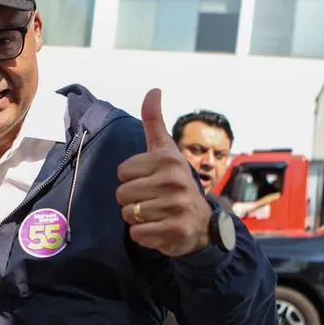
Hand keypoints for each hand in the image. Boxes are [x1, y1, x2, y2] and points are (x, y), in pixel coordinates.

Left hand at [117, 89, 212, 255]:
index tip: (150, 181)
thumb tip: (154, 90)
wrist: (201, 223)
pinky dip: (143, 235)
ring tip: (157, 214)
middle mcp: (175, 180)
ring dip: (137, 218)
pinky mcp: (176, 230)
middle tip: (153, 200)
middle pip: (121, 194)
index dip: (132, 179)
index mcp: (168, 159)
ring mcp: (177, 206)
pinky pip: (137, 234)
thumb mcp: (166, 151)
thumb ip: (154, 122)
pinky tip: (159, 228)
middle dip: (132, 201)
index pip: (122, 172)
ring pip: (127, 214)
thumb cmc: (175, 183)